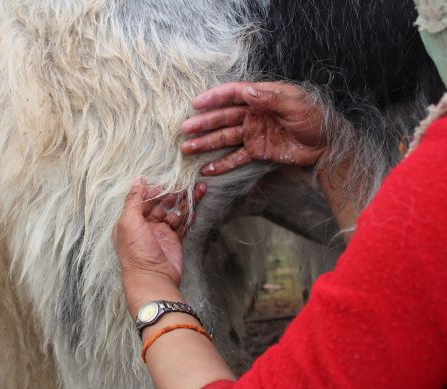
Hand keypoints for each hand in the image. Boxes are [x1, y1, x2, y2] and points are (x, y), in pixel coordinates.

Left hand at [113, 177, 206, 315]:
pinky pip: (183, 223)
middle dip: (172, 193)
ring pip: (174, 212)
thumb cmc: (136, 251)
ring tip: (197, 188)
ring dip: (184, 201)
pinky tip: (197, 203)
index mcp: (131, 220)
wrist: (153, 278)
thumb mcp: (129, 221)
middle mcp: (145, 226)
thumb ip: (133, 199)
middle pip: (160, 204)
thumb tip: (138, 179)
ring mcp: (160, 233)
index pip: (143, 200)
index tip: (166, 181)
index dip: (154, 190)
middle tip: (184, 183)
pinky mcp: (174, 241)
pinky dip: (190, 213)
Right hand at [181, 82, 326, 175]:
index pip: (234, 94)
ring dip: (206, 143)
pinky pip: (236, 158)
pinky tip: (207, 170)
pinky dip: (222, 164)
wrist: (329, 145)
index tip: (197, 104)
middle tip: (185, 129)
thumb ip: (271, 98)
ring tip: (187, 149)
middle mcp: (254, 115)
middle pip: (224, 118)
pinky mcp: (258, 151)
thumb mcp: (296, 104)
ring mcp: (254, 134)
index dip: (215, 98)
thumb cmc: (316, 119)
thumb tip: (247, 91)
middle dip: (204, 123)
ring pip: (225, 138)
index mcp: (263, 98)